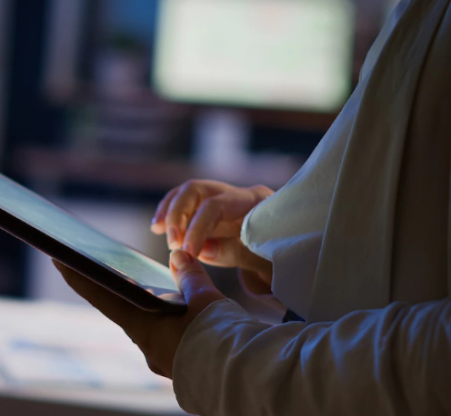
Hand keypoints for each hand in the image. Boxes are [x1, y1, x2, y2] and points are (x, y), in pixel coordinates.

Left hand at [54, 250, 224, 378]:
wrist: (247, 380)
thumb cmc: (222, 339)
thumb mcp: (206, 299)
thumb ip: (190, 276)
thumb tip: (179, 256)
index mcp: (145, 329)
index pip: (102, 297)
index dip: (79, 277)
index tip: (59, 259)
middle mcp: (148, 348)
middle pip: (126, 312)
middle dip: (120, 290)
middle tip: (109, 266)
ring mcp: (165, 361)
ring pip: (151, 327)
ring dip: (150, 309)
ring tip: (157, 288)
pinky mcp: (182, 368)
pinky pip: (169, 340)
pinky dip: (170, 324)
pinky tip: (185, 314)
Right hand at [151, 180, 273, 292]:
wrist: (292, 257)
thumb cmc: (282, 258)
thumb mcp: (265, 260)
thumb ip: (236, 253)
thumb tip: (201, 250)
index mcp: (255, 202)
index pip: (215, 206)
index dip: (196, 228)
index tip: (186, 252)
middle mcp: (238, 194)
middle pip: (197, 190)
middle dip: (177, 214)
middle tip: (171, 242)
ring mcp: (224, 199)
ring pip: (188, 193)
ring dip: (169, 210)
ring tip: (157, 230)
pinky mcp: (214, 209)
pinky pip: (187, 203)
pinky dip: (170, 212)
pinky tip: (157, 226)